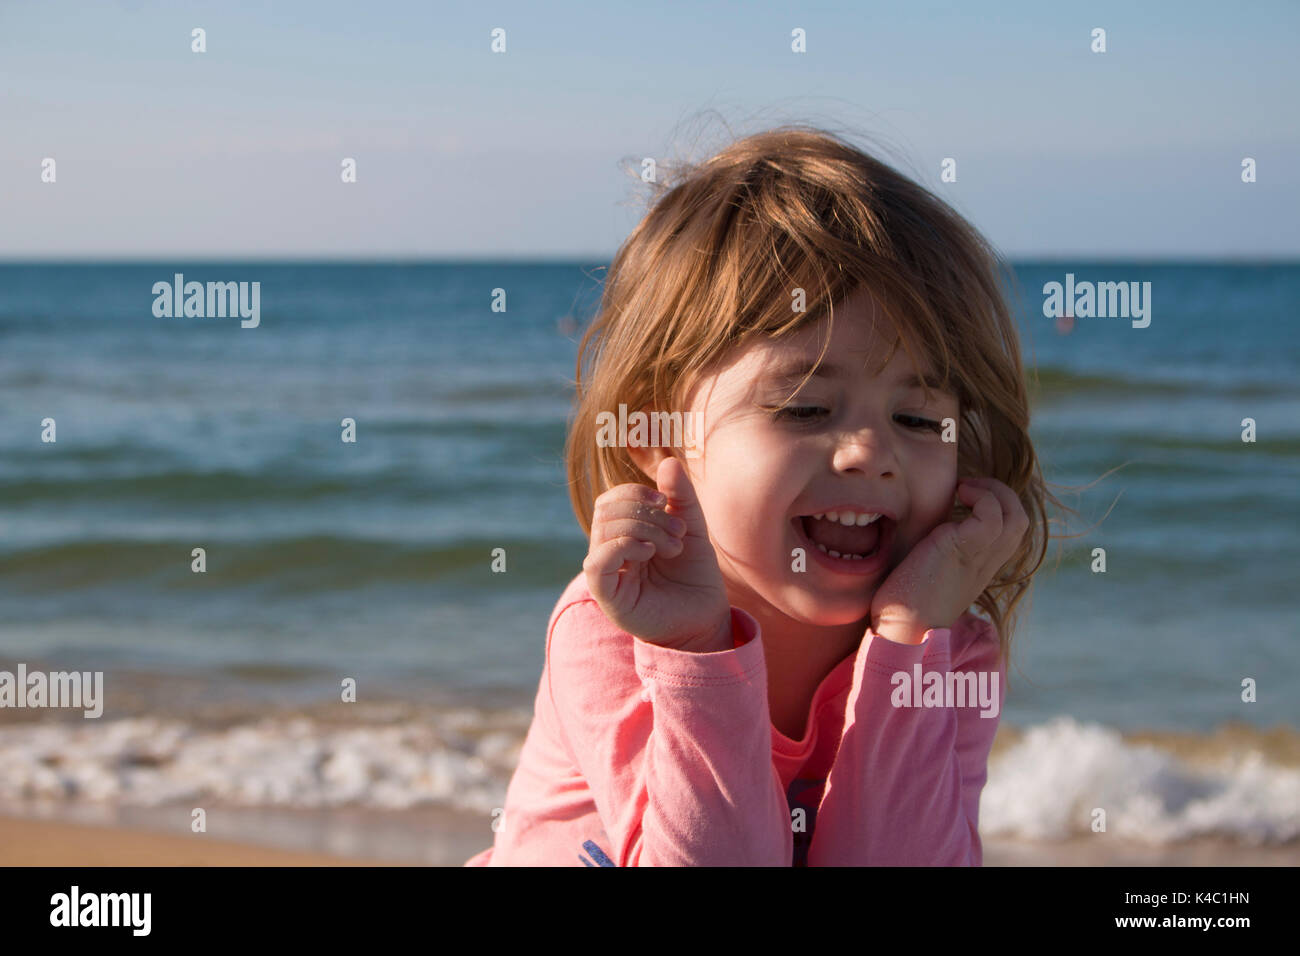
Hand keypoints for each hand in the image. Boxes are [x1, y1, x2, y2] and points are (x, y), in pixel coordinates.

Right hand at [583, 456, 731, 651]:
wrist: (705, 617)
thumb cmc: (694, 575)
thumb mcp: (691, 527)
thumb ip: (680, 496)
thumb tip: (668, 461)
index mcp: (623, 534)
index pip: (611, 500)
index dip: (634, 492)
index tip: (665, 500)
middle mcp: (609, 551)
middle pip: (605, 511)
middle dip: (644, 512)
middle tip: (677, 531)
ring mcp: (605, 573)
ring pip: (603, 530)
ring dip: (644, 529)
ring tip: (673, 547)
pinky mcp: (607, 594)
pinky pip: (598, 561)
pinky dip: (625, 546)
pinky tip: (650, 553)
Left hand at [869, 477, 1028, 644]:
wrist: (902, 629)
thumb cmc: (906, 602)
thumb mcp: (930, 568)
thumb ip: (939, 550)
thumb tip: (924, 530)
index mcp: (981, 565)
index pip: (1011, 530)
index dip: (997, 505)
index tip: (966, 495)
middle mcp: (987, 562)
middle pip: (1020, 519)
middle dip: (1000, 492)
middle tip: (967, 487)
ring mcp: (979, 557)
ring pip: (1015, 516)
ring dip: (992, 491)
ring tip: (963, 488)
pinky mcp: (964, 550)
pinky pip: (991, 516)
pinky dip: (981, 497)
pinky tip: (956, 495)